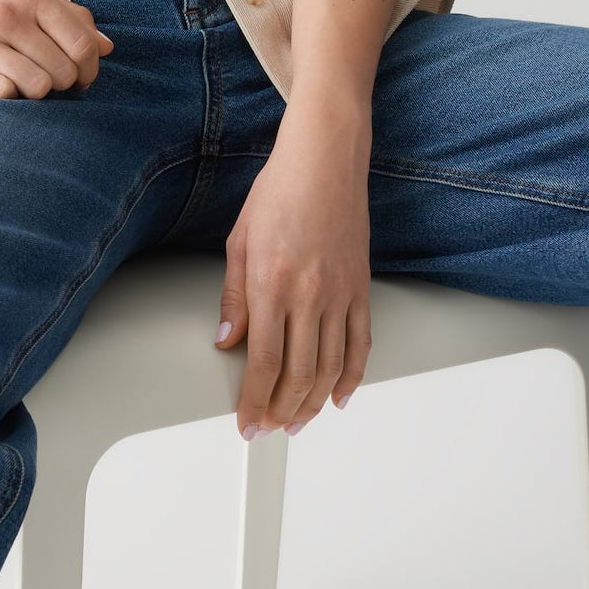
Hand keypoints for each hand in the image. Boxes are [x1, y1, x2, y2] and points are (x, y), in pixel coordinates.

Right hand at [0, 0, 113, 97]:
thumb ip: (66, 15)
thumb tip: (107, 47)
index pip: (80, 42)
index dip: (89, 68)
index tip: (82, 78)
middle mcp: (4, 12)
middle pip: (62, 70)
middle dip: (63, 84)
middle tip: (50, 83)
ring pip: (35, 86)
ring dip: (36, 93)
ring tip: (24, 83)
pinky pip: (2, 94)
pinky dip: (8, 96)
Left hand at [214, 112, 372, 437]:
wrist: (325, 159)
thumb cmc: (279, 191)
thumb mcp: (240, 240)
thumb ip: (234, 298)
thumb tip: (228, 343)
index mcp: (271, 282)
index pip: (263, 362)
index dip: (254, 401)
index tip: (247, 424)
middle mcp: (308, 293)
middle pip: (298, 373)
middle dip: (281, 410)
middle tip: (269, 429)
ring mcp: (339, 292)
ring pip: (330, 367)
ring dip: (313, 403)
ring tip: (297, 421)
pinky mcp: (360, 287)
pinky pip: (360, 344)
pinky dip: (352, 377)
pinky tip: (339, 396)